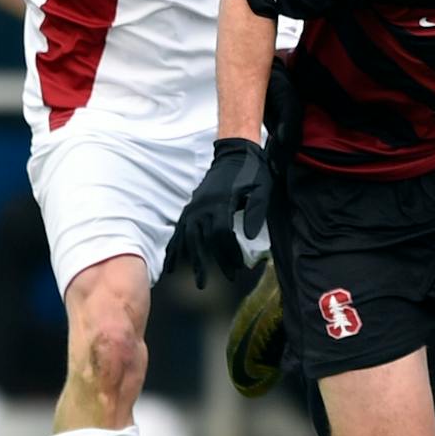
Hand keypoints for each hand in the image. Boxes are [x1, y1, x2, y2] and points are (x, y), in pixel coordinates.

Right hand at [165, 139, 269, 288]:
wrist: (236, 151)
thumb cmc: (252, 172)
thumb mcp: (261, 190)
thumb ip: (256, 213)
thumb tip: (250, 237)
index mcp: (221, 203)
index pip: (221, 235)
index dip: (228, 254)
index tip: (237, 268)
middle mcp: (204, 206)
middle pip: (203, 241)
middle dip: (208, 264)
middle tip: (212, 283)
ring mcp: (195, 206)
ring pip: (188, 237)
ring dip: (189, 259)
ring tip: (190, 278)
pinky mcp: (192, 205)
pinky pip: (180, 229)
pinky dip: (176, 245)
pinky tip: (173, 260)